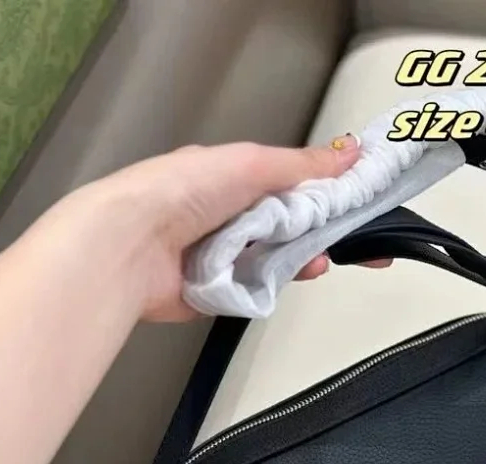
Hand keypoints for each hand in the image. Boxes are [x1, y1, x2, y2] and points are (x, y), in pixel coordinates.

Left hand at [45, 135, 390, 322]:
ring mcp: (223, 254)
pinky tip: (293, 276)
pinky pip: (260, 287)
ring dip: (301, 258)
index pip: (289, 184)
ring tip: (317, 261)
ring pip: (277, 258)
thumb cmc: (177, 193)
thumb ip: (302, 164)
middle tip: (345, 236)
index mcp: (230, 178)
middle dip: (317, 231)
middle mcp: (226, 215)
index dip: (325, 192)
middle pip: (287, 225)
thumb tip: (348, 151)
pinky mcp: (219, 290)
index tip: (356, 200)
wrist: (130, 247)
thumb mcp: (250, 164)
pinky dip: (278, 282)